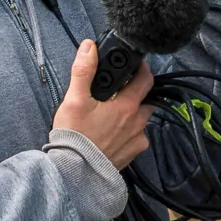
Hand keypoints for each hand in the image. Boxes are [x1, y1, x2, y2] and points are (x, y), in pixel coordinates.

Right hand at [53, 39, 157, 169]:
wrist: (74, 172)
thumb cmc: (75, 136)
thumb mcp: (74, 99)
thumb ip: (83, 70)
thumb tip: (89, 47)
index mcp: (127, 106)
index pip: (146, 79)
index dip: (142, 69)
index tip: (134, 65)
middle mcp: (137, 123)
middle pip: (146, 100)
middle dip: (137, 92)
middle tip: (119, 90)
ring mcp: (136, 141)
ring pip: (141, 120)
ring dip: (132, 113)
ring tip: (112, 113)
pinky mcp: (131, 155)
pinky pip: (136, 138)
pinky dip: (128, 132)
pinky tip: (112, 133)